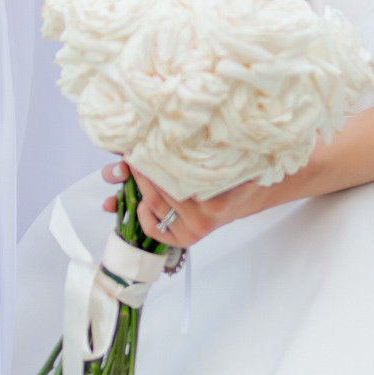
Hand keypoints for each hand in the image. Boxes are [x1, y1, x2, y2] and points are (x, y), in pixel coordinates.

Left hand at [104, 157, 274, 247]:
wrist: (240, 203)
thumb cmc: (235, 180)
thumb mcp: (241, 165)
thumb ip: (232, 153)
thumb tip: (225, 134)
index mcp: (216, 203)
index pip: (178, 180)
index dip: (160, 161)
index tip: (148, 144)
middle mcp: (202, 221)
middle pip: (163, 191)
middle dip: (146, 169)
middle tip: (135, 150)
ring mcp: (191, 233)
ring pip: (155, 205)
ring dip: (140, 185)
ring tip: (133, 166)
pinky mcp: (181, 240)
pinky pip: (153, 228)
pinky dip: (143, 213)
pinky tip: (142, 198)